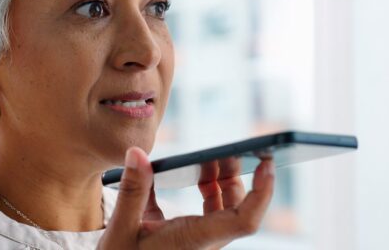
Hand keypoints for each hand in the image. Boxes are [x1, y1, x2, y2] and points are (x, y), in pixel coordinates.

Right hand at [97, 147, 274, 249]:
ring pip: (226, 209)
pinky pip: (210, 212)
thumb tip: (137, 153)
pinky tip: (191, 172)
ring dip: (221, 180)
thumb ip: (131, 191)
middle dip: (238, 175)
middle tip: (234, 148)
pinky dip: (207, 189)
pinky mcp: (188, 238)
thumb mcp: (119, 231)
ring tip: (209, 157)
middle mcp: (203, 242)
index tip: (268, 165)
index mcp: (193, 241)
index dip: (262, 194)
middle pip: (238, 207)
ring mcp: (198, 241)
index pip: (243, 221)